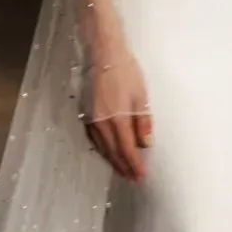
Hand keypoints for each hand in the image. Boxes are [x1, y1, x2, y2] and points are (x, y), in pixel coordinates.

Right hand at [84, 49, 152, 182]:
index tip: (141, 176)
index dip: (134, 165)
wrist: (103, 53)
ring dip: (113, 161)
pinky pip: (94, 138)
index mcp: (117, 119)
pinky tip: (107, 151)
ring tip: (122, 170)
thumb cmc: (125, 71)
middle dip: (124, 167)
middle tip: (133, 179)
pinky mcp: (86, 113)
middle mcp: (102, 123)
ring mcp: (91, 119)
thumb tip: (146, 144)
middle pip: (114, 152)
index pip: (127, 150)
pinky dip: (102, 149)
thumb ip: (143, 121)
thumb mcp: (141, 95)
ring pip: (103, 147)